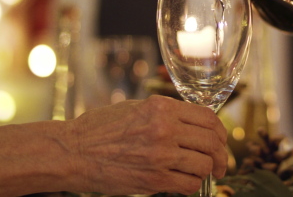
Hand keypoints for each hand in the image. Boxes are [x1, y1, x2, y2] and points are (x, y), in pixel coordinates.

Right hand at [70, 95, 227, 194]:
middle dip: (220, 155)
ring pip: (204, 164)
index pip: (208, 117)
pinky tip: (184, 182)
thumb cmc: (99, 128)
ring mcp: (161, 155)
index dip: (220, 131)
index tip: (220, 140)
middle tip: (220, 164)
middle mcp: (165, 128)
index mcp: (162, 108)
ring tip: (199, 173)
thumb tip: (192, 123)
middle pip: (211, 141)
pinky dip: (192, 184)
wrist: (72, 152)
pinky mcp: (154, 180)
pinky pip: (189, 184)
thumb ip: (166, 113)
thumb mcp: (136, 108)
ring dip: (206, 171)